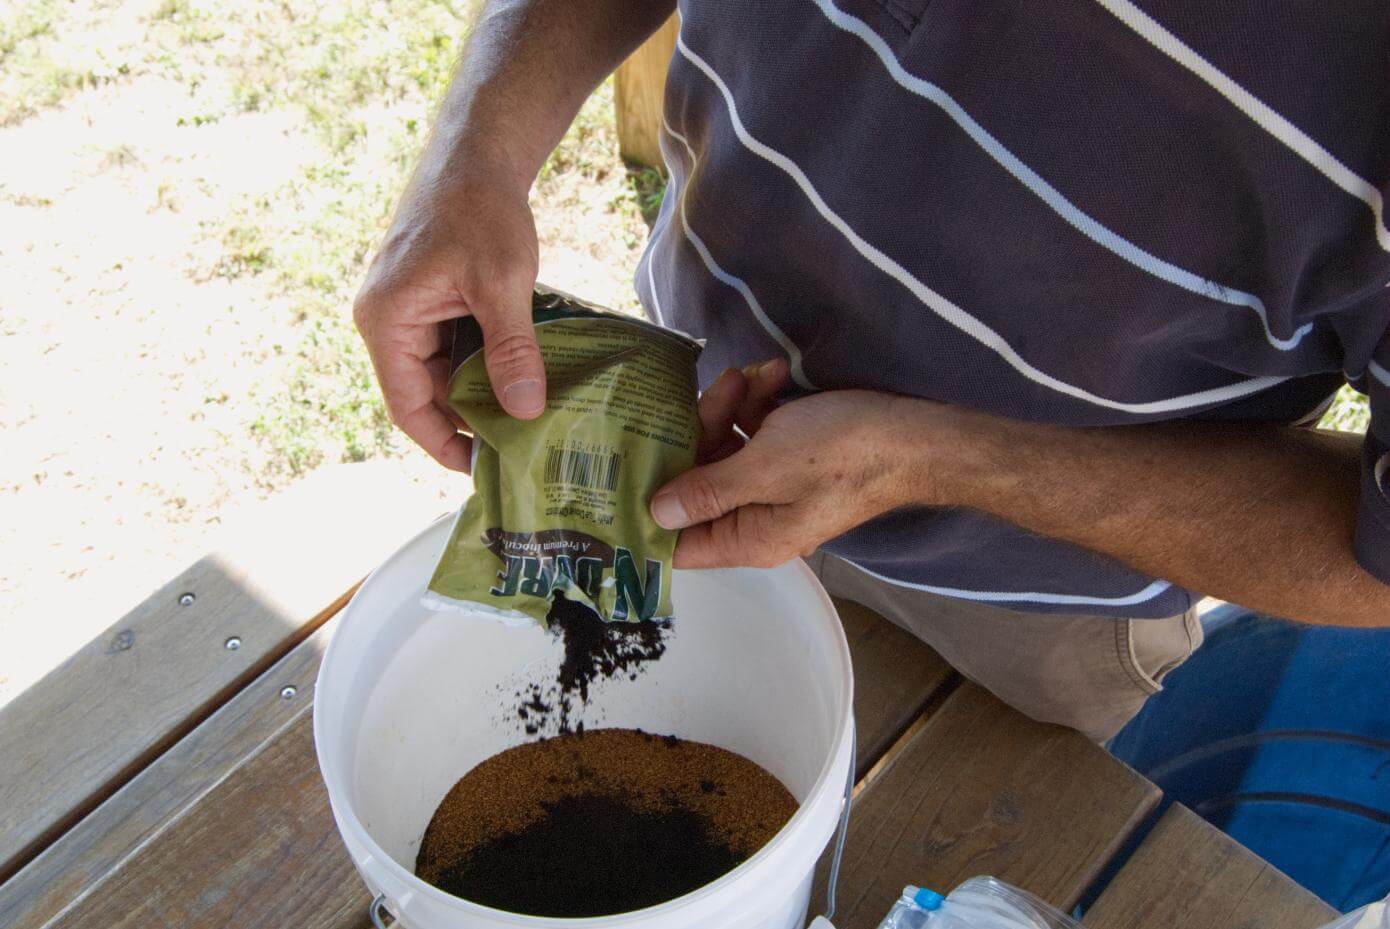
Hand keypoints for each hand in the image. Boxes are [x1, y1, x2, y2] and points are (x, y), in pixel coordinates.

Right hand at [353, 168, 543, 470]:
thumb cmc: (480, 209)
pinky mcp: (429, 300)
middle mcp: (386, 321)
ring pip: (443, 373)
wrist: (476, 153)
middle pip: (426, 394)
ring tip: (527, 420)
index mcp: (386, 321)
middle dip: (470, 422)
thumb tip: (525, 411)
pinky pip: (453, 348)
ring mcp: (407, 311)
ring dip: (481, 393)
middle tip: (520, 449)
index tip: (482, 471)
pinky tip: (522, 380)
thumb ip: (511, 350)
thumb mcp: (501, 283)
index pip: (407, 407)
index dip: (443, 444)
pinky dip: (484, 365)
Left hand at [655, 365, 926, 568]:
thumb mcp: (765, 469)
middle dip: (700, 431)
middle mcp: (755, 518)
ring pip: (724, 447)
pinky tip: (774, 375)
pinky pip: (756, 431)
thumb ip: (707, 491)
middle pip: (696, 482)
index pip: (679, 542)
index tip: (629, 465)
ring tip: (752, 377)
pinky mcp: (790, 455)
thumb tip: (656, 512)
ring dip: (732, 405)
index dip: (650, 508)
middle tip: (720, 392)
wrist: (912, 433)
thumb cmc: (841, 455)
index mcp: (748, 539)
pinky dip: (759, 402)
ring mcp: (773, 485)